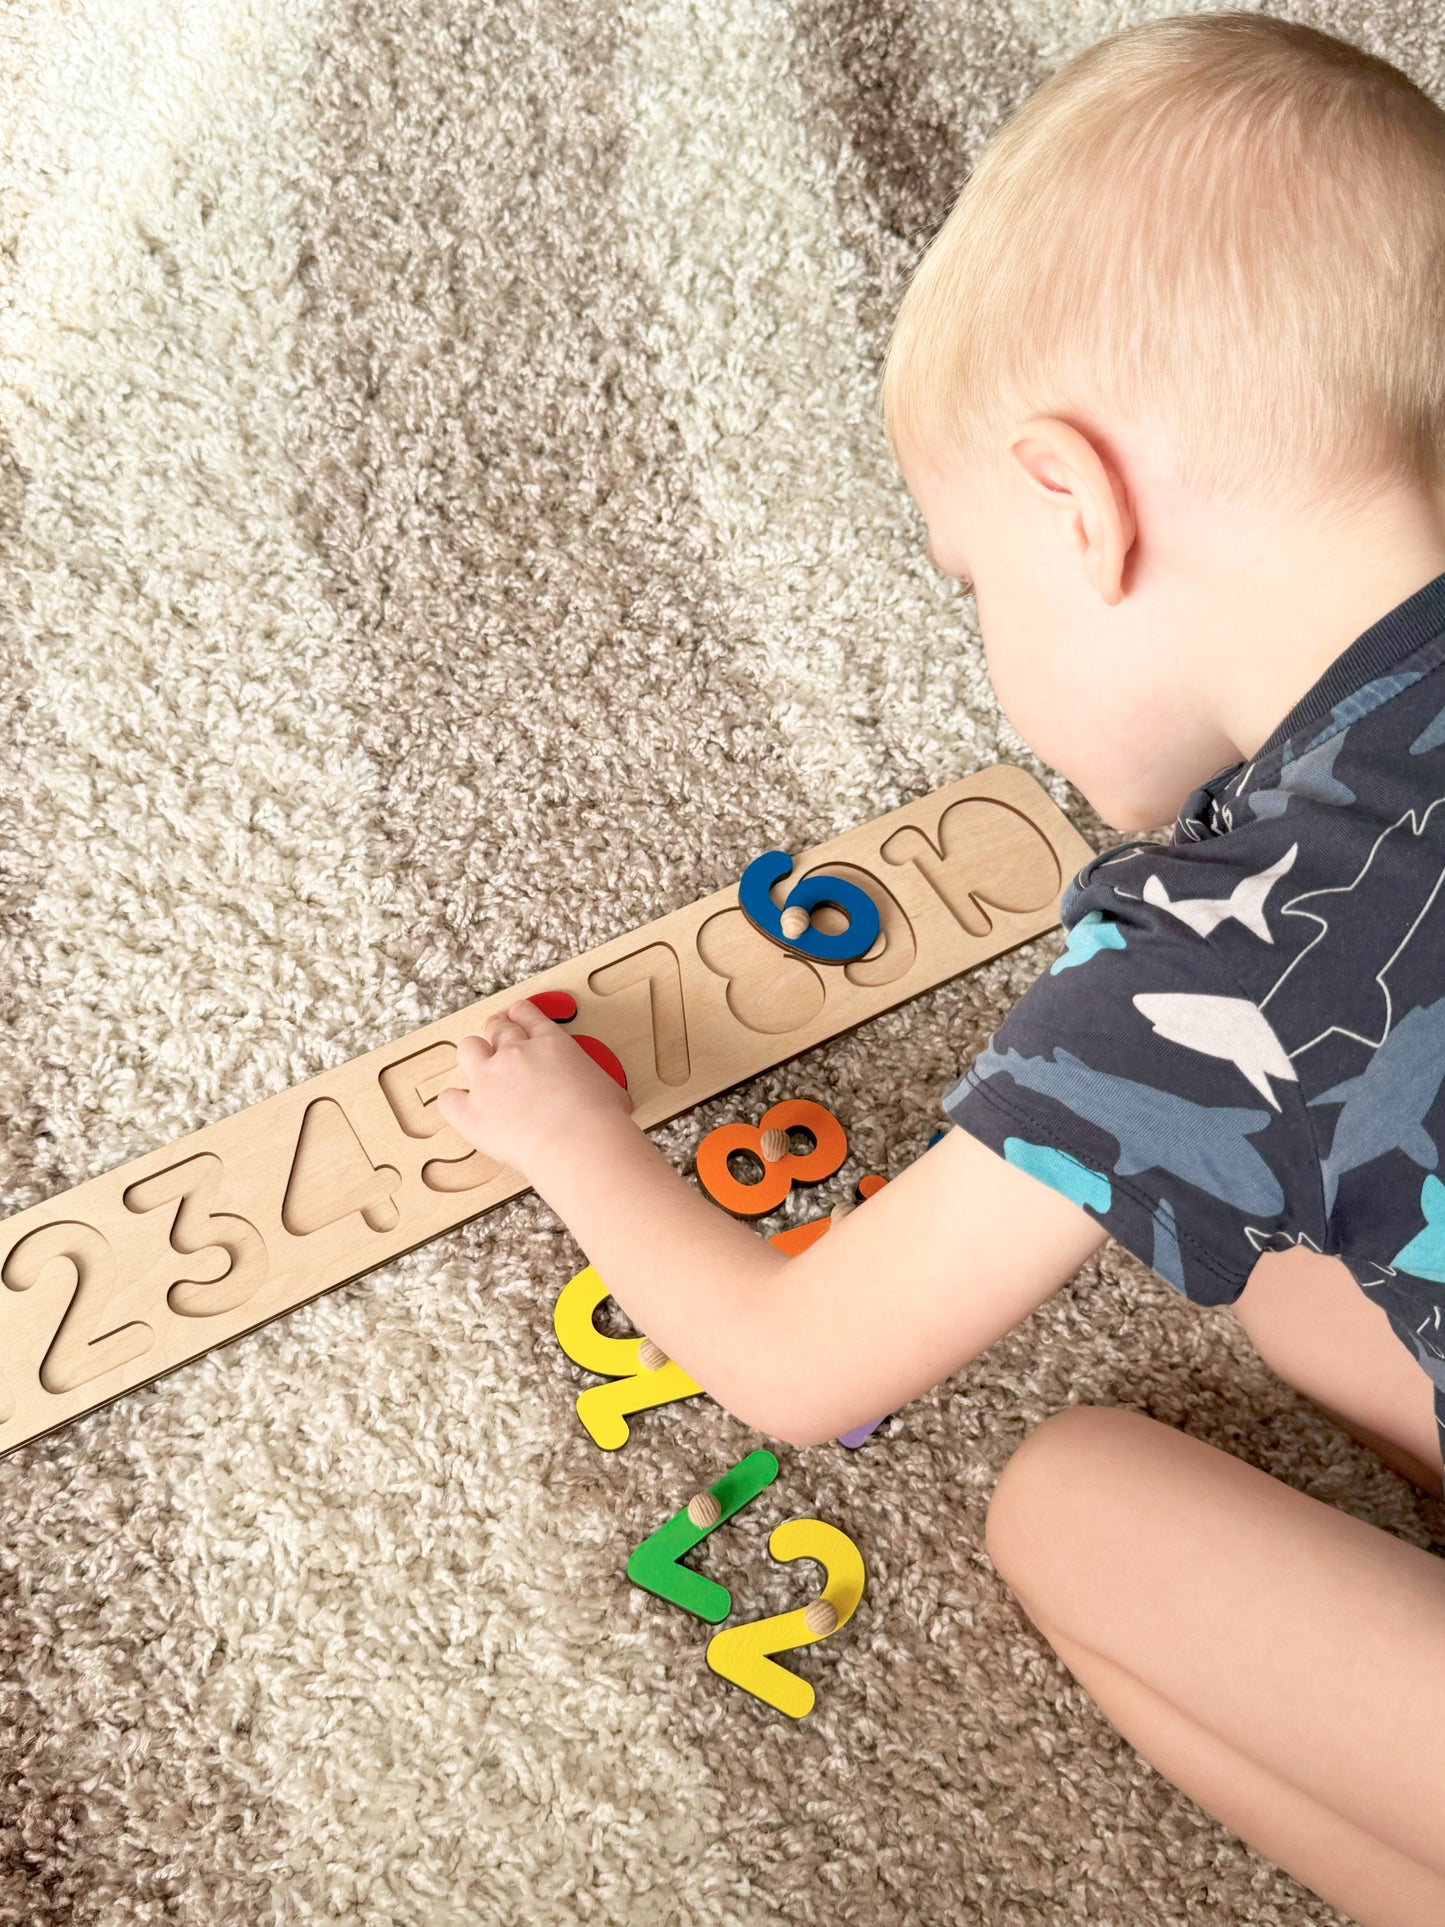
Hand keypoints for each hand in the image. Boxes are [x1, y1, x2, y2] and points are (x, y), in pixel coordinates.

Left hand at [434, 998, 632, 1176]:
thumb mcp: (608, 1086)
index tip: (517, 1018)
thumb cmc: (599, 1119)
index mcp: (550, 1043)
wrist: (578, 1143)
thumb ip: (592, 1081)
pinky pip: (449, 1098)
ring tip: (478, 1067)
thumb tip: (602, 1097)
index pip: (527, 1015)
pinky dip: (454, 1102)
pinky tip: (461, 1106)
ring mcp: (488, 1080)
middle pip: (496, 1028)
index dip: (519, 1015)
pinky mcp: (471, 1111)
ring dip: (473, 1056)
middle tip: (496, 1037)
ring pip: (468, 1049)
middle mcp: (515, 1054)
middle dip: (496, 1030)